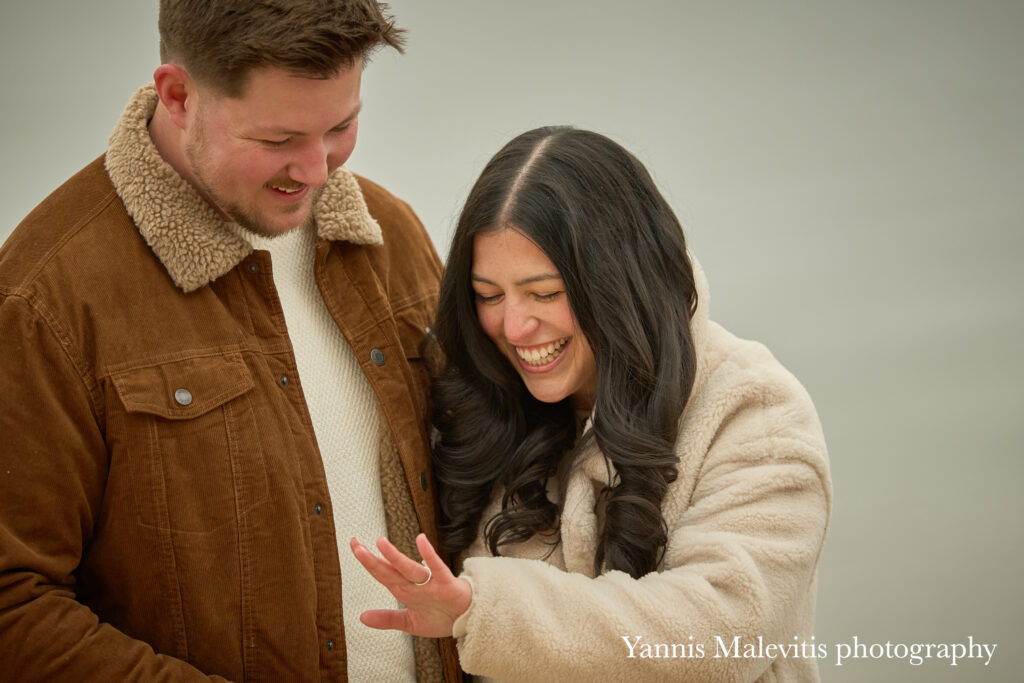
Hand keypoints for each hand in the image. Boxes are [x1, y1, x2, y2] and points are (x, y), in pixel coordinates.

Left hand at [350, 533, 471, 637]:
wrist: (467, 621)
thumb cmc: (441, 617)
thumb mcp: (409, 622)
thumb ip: (387, 618)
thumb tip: (362, 617)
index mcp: (405, 591)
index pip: (382, 574)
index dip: (368, 562)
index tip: (355, 547)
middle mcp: (414, 584)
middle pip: (390, 570)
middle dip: (372, 558)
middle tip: (355, 543)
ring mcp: (430, 583)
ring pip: (409, 568)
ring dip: (395, 557)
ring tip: (380, 543)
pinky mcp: (446, 584)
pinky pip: (437, 568)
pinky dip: (429, 555)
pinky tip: (421, 541)